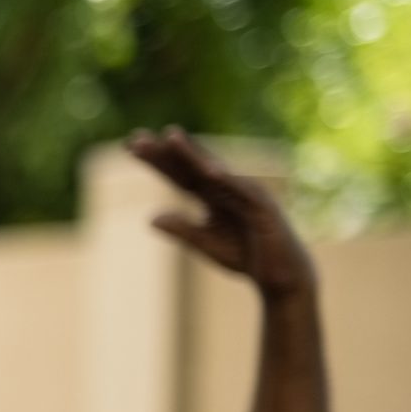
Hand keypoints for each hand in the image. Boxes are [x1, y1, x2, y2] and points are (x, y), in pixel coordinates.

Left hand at [127, 127, 315, 298]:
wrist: (281, 275)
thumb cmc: (244, 255)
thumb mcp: (205, 243)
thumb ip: (181, 229)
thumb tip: (150, 217)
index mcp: (211, 196)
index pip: (178, 174)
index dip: (156, 160)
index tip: (129, 145)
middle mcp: (226, 188)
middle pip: (190, 166)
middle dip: (165, 151)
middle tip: (136, 136)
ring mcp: (245, 193)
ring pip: (214, 170)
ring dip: (193, 154)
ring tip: (170, 136)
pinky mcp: (263, 206)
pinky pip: (243, 190)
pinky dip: (228, 180)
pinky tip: (210, 170)